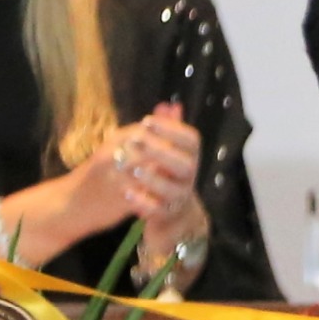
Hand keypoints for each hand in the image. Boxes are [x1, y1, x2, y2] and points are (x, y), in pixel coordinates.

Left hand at [105, 103, 202, 235]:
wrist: (171, 208)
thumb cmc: (165, 170)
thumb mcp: (166, 147)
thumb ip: (167, 128)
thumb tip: (167, 105)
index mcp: (191, 156)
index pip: (192, 140)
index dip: (171, 129)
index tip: (146, 121)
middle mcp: (190, 176)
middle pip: (185, 164)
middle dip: (160, 151)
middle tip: (134, 140)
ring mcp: (180, 196)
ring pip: (173, 189)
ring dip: (152, 178)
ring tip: (131, 169)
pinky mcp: (167, 214)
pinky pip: (158, 210)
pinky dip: (143, 202)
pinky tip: (127, 192)